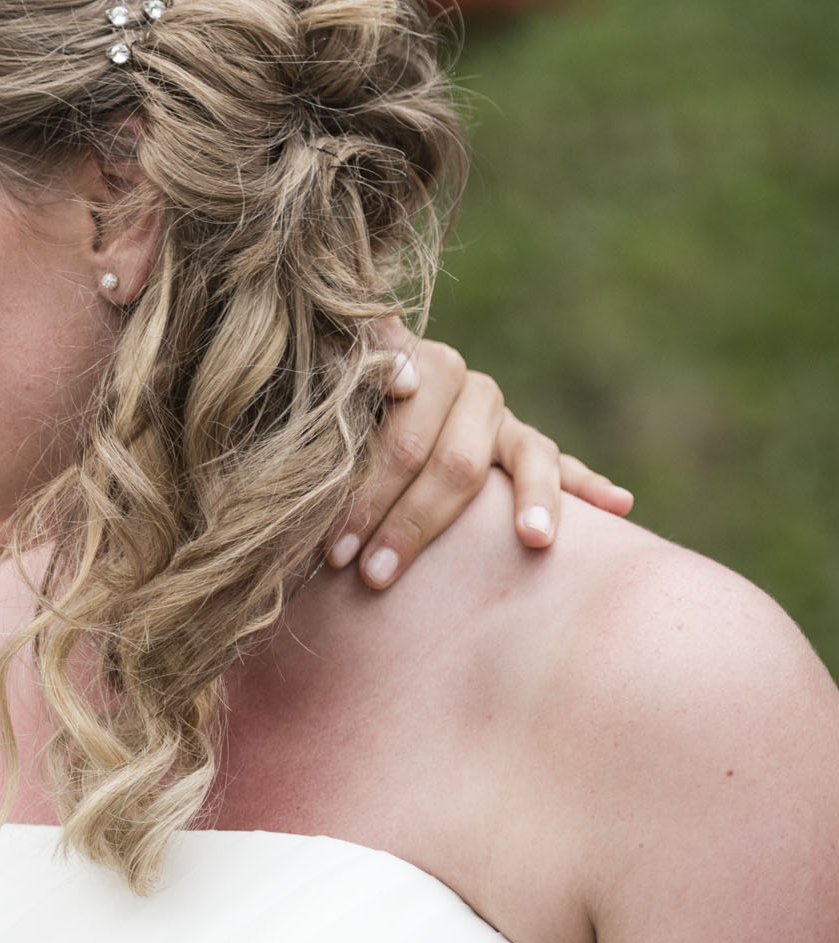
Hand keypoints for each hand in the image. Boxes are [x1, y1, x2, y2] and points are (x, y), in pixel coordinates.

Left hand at [327, 329, 633, 588]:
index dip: (368, 494)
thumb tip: (398, 380)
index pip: (404, 435)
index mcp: (422, 366)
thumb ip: (350, 366)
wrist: (364, 388)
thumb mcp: (325, 381)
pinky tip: (619, 504)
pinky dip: (590, 483)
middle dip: (411, 524)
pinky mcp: (526, 444)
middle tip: (373, 576)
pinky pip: (561, 465)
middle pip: (455, 462)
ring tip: (533, 539)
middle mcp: (470, 388)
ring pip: (527, 459)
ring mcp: (503, 419)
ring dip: (530, 502)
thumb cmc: (331, 404)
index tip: (336, 550)